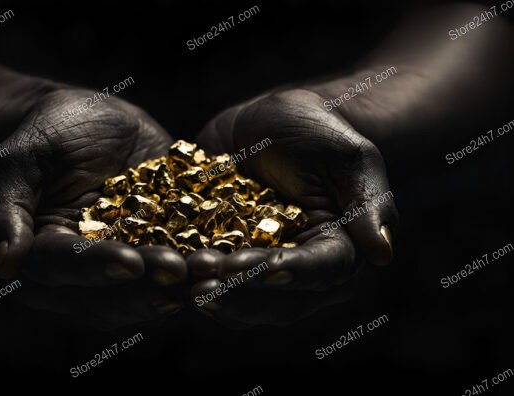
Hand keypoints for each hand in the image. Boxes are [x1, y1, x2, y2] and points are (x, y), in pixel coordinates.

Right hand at [0, 88, 186, 328]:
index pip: (63, 269)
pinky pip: (174, 266)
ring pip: (144, 290)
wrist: (84, 119)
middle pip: (108, 294)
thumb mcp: (18, 159)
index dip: (96, 268)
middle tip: (180, 274)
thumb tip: (4, 264)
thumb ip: (5, 208)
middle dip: (146, 286)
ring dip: (179, 284)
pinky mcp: (152, 251)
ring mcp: (118, 266)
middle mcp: (78, 275)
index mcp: (38, 257)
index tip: (129, 262)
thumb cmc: (42, 134)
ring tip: (210, 271)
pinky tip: (226, 259)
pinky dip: (198, 266)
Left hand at [189, 88, 397, 326]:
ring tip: (184, 281)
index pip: (319, 271)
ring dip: (214, 294)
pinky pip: (210, 277)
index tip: (260, 270)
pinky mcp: (224, 254)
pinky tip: (165, 269)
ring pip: (241, 298)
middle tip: (207, 288)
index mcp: (336, 248)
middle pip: (277, 300)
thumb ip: (366, 203)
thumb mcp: (348, 157)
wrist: (268, 119)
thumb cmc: (318, 130)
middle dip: (241, 295)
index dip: (289, 274)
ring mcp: (258, 265)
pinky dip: (189, 277)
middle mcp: (298, 268)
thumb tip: (382, 254)